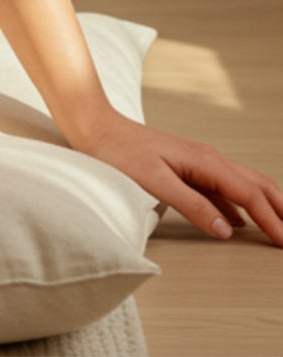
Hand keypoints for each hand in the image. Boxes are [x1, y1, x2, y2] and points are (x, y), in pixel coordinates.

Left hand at [69, 109, 282, 245]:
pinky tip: (239, 223)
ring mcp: (197, 162)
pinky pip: (221, 189)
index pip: (249, 195)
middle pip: (256, 185)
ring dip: (264, 206)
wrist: (92, 126)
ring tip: (279, 229)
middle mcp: (208, 159)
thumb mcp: (154, 182)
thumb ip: (192, 205)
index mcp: (205, 161)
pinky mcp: (185, 168)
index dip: (272, 220)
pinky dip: (239, 206)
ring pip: (242, 186)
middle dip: (280, 209)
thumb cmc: (117, 152)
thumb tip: (227, 230)